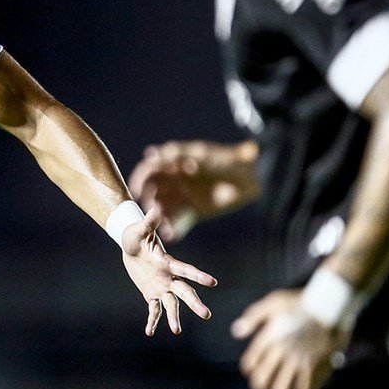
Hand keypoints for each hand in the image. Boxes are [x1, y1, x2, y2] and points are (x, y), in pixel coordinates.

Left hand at [120, 206, 217, 334]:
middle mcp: (169, 277)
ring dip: (174, 317)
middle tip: (206, 315)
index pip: (185, 269)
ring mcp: (162, 286)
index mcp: (167, 262)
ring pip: (172, 304)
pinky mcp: (152, 293)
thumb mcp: (140, 229)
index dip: (198, 276)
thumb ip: (149, 222)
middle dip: (194, 302)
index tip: (212, 282)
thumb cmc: (136, 234)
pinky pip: (154, 309)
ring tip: (176, 331)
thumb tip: (155, 209)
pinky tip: (149, 331)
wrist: (131, 246)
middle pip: (184, 291)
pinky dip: (152, 320)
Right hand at [128, 140, 258, 240]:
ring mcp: (183, 196)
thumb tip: (149, 154)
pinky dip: (174, 228)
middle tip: (152, 211)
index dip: (140, 179)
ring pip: (164, 207)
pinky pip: (180, 221)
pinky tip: (172, 235)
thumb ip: (176, 154)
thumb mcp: (200, 153)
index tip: (137, 190)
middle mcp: (174, 181)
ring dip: (159, 216)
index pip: (150, 170)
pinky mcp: (194, 211)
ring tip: (162, 225)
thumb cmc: (225, 159)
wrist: (251, 177)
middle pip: (153, 191)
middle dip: (149, 201)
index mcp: (173, 164)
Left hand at [233, 289, 350, 388]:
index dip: (251, 370)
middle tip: (271, 385)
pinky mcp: (315, 368)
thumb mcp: (273, 302)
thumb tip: (236, 332)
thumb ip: (253, 316)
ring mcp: (298, 361)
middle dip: (263, 387)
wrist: (330, 306)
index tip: (258, 370)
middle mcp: (280, 352)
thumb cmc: (301, 303)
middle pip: (261, 383)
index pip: (249, 364)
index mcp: (269, 338)